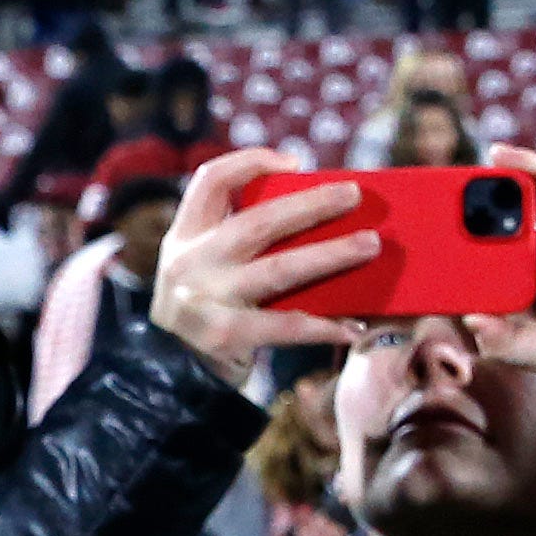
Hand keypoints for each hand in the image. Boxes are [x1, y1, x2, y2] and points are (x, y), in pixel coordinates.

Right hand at [150, 148, 375, 388]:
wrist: (166, 373)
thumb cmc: (202, 309)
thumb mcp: (199, 265)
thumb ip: (233, 238)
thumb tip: (310, 211)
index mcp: (184, 235)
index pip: (211, 180)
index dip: (252, 162)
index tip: (294, 161)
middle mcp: (191, 261)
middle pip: (257, 222)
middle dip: (310, 205)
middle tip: (354, 194)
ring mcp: (206, 299)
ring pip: (278, 269)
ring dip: (330, 255)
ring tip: (369, 245)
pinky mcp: (224, 335)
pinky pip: (285, 327)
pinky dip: (323, 326)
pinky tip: (354, 326)